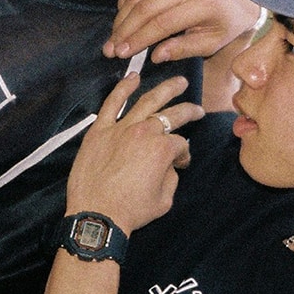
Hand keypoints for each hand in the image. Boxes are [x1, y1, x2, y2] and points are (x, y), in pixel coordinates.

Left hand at [65, 72, 202, 233]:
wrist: (96, 215)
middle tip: (197, 109)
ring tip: (178, 82)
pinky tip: (133, 78)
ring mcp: (120, 128)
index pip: (180, 144)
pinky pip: (111, 103)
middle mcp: (144, 132)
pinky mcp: (99, 130)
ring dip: (165, 89)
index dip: (184, 154)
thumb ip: (171, 178)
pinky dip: (122, 88)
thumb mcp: (164, 200)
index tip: (180, 163)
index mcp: (162, 149)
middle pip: (171, 115)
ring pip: (146, 101)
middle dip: (188, 111)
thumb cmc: (131, 211)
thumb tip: (169, 166)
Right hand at [104, 0, 261, 63]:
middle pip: (145, 7)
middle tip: (110, 49)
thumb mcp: (214, 41)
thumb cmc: (229, 20)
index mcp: (202, 3)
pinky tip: (122, 18)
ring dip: (121, 18)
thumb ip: (185, 49)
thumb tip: (156, 56)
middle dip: (123, 30)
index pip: (162, 22)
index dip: (138, 39)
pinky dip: (126, 1)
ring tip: (113, 38)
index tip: (122, 53)